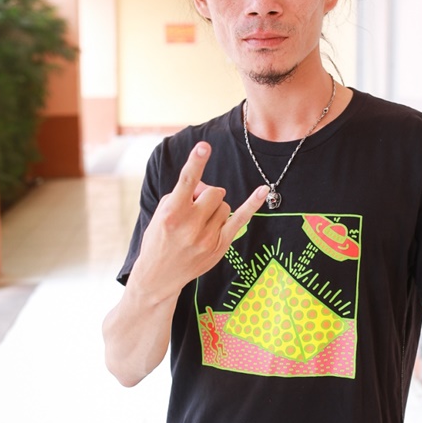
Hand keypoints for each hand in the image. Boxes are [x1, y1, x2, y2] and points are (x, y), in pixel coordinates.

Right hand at [133, 142, 267, 301]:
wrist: (158, 276)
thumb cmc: (160, 237)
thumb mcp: (161, 212)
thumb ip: (184, 193)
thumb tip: (207, 187)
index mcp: (171, 213)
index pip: (186, 182)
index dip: (196, 163)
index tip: (204, 146)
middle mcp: (189, 225)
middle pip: (214, 191)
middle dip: (206, 195)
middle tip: (193, 208)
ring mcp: (207, 238)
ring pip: (224, 204)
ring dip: (214, 208)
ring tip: (198, 223)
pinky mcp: (220, 246)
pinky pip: (240, 218)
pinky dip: (252, 204)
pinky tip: (263, 190)